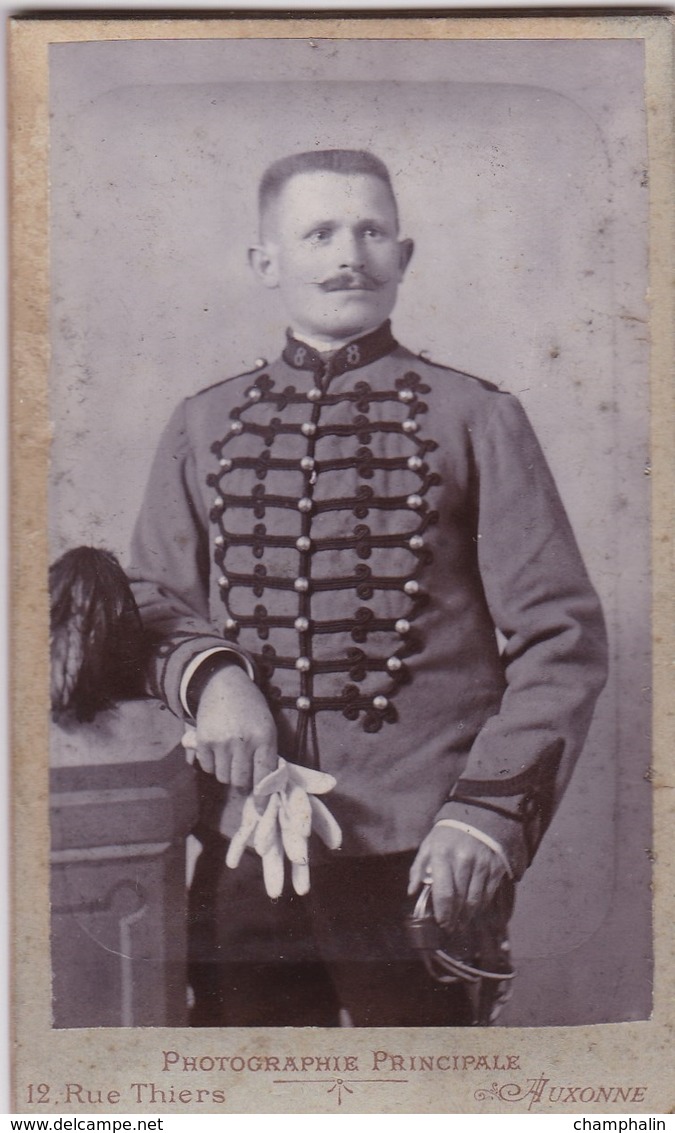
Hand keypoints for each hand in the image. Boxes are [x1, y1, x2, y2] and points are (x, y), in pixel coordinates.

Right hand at [193, 665, 277, 791]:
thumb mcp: (267, 727)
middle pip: (240, 781)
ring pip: (222, 777)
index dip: (263, 797)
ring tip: (230, 755)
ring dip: (226, 772)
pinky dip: (211, 764)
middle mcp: (243, 741)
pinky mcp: (203, 741)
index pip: (264, 776)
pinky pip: (207, 768)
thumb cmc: (251, 708)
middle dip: (242, 780)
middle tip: (242, 768)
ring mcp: (221, 741)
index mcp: (265, 737)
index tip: (262, 810)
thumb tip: (263, 788)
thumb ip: (267, 755)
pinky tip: (217, 748)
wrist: (224, 684)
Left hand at [408, 825, 506, 933]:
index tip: (442, 924)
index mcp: (442, 855)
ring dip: (468, 916)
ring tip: (462, 923)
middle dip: (455, 918)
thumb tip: (412, 892)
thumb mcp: (428, 845)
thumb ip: (418, 868)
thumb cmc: (447, 835)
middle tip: (451, 928)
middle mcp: (463, 860)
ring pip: (475, 900)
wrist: (477, 816)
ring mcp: (481, 864)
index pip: (444, 893)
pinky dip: (481, 906)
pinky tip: (475, 910)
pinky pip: (488, 894)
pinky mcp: (495, 867)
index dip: (443, 913)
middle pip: (460, 901)